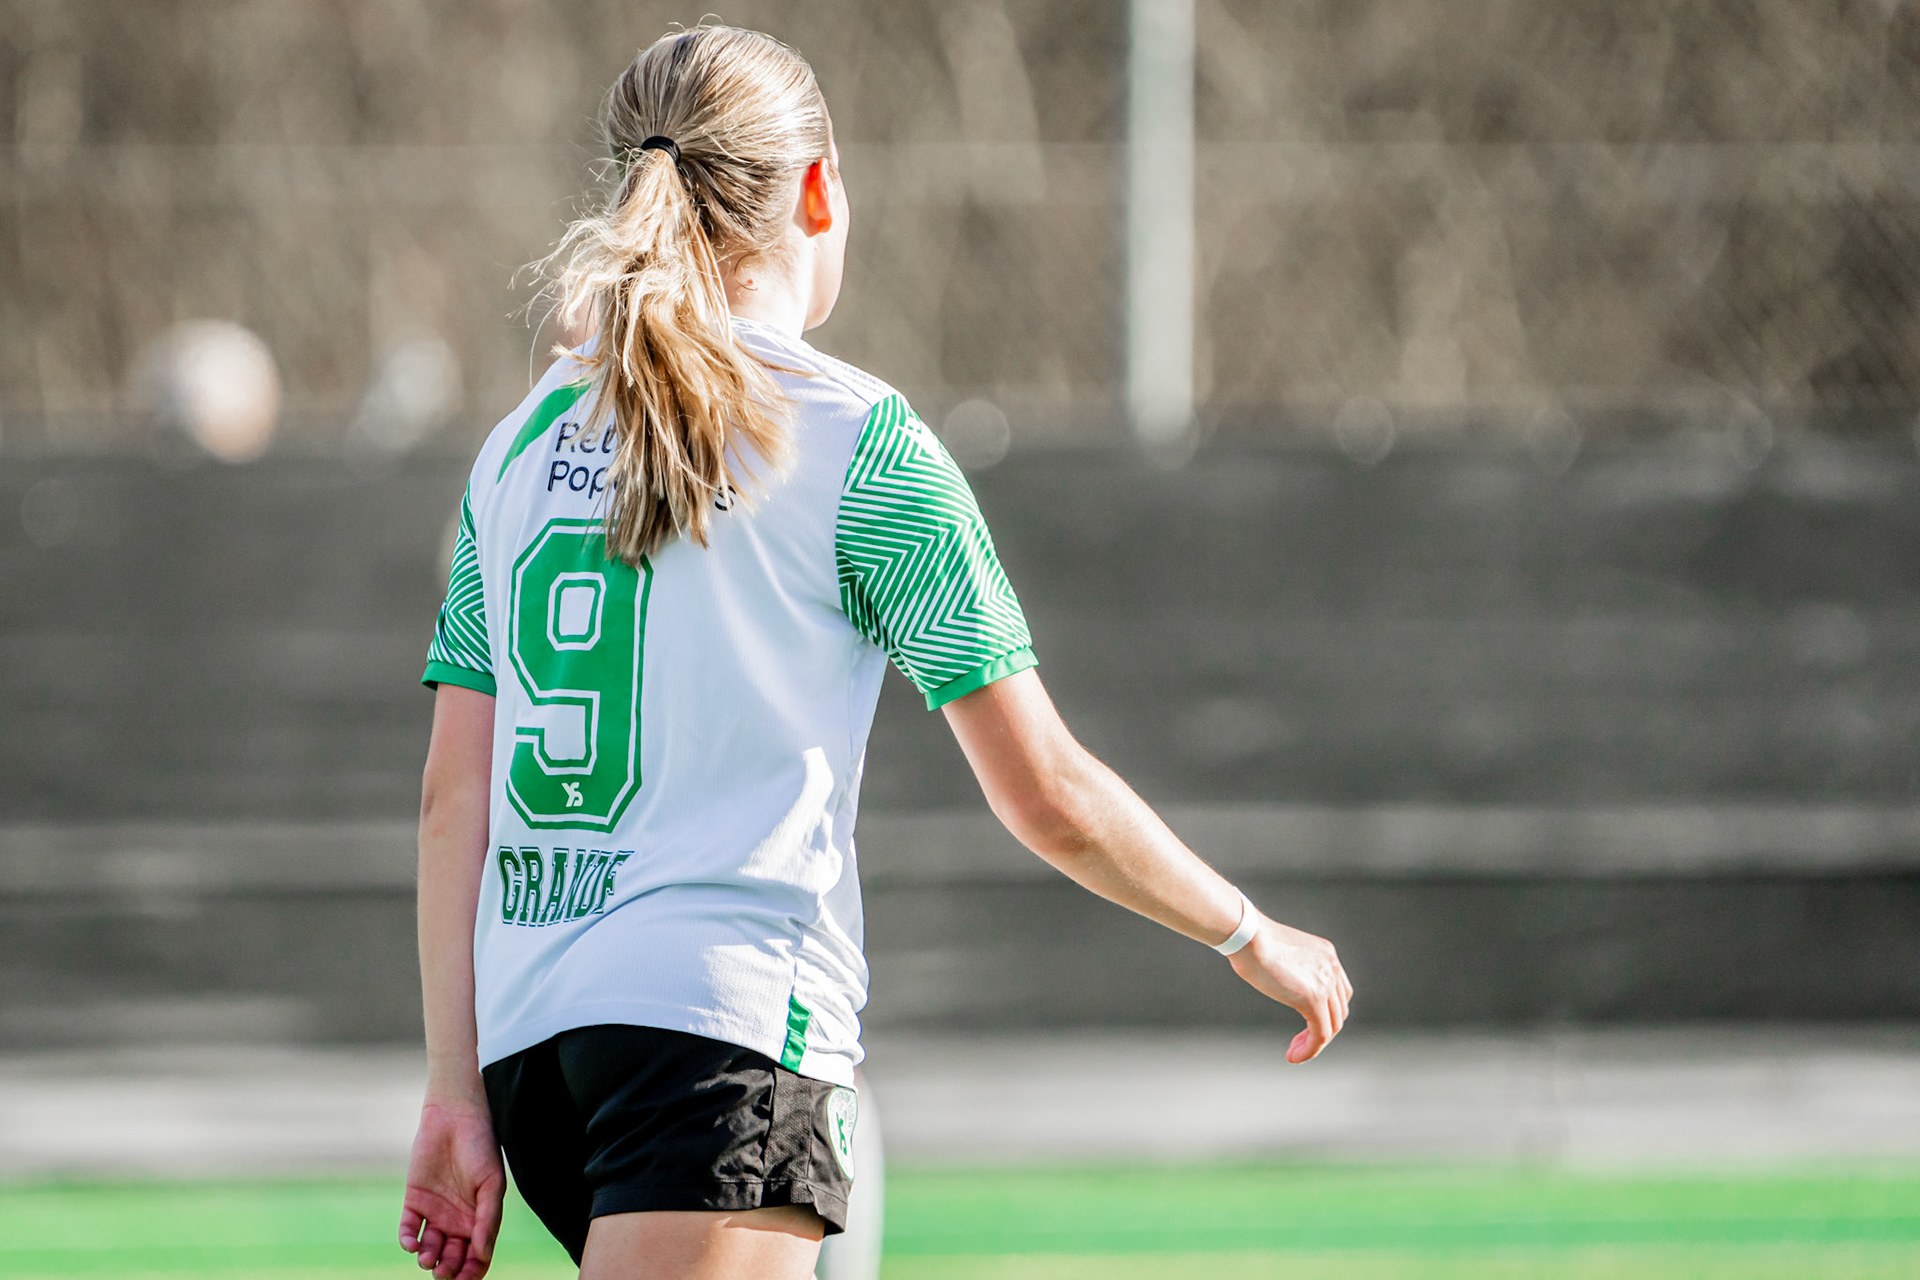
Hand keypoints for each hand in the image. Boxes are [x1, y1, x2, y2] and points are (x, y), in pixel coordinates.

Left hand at [400, 1097, 505, 1279]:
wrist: (455, 1117)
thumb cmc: (481, 1148)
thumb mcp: (492, 1185)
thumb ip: (488, 1220)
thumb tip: (482, 1254)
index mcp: (480, 1219)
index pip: (477, 1256)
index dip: (472, 1271)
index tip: (466, 1277)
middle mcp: (457, 1220)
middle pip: (452, 1258)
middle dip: (448, 1269)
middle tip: (443, 1270)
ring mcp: (435, 1212)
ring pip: (429, 1249)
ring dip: (428, 1259)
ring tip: (428, 1258)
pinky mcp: (414, 1201)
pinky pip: (408, 1229)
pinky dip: (408, 1241)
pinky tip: (412, 1244)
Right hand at [1229, 916, 1351, 1062]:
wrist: (1248, 935)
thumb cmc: (1251, 941)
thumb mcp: (1281, 953)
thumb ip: (1291, 968)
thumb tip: (1282, 983)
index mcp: (1326, 954)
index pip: (1339, 992)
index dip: (1326, 1012)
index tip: (1304, 1024)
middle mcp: (1331, 967)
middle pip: (1338, 1010)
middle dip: (1321, 1029)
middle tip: (1298, 1042)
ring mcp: (1325, 983)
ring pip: (1331, 1026)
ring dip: (1314, 1043)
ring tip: (1295, 1052)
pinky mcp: (1313, 999)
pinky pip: (1320, 1035)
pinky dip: (1310, 1050)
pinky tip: (1294, 1056)